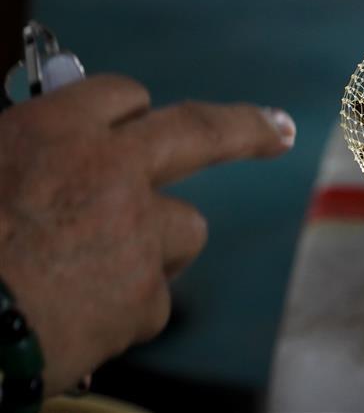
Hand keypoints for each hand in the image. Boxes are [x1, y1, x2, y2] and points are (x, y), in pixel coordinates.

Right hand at [0, 75, 294, 394]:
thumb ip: (31, 151)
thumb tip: (46, 154)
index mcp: (54, 133)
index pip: (118, 94)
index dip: (128, 108)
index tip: (147, 114)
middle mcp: (110, 172)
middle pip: (199, 130)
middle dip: (246, 127)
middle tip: (279, 129)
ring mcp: (137, 233)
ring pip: (184, 227)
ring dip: (157, 245)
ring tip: (95, 275)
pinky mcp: (145, 296)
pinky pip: (152, 298)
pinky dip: (125, 309)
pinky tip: (80, 322)